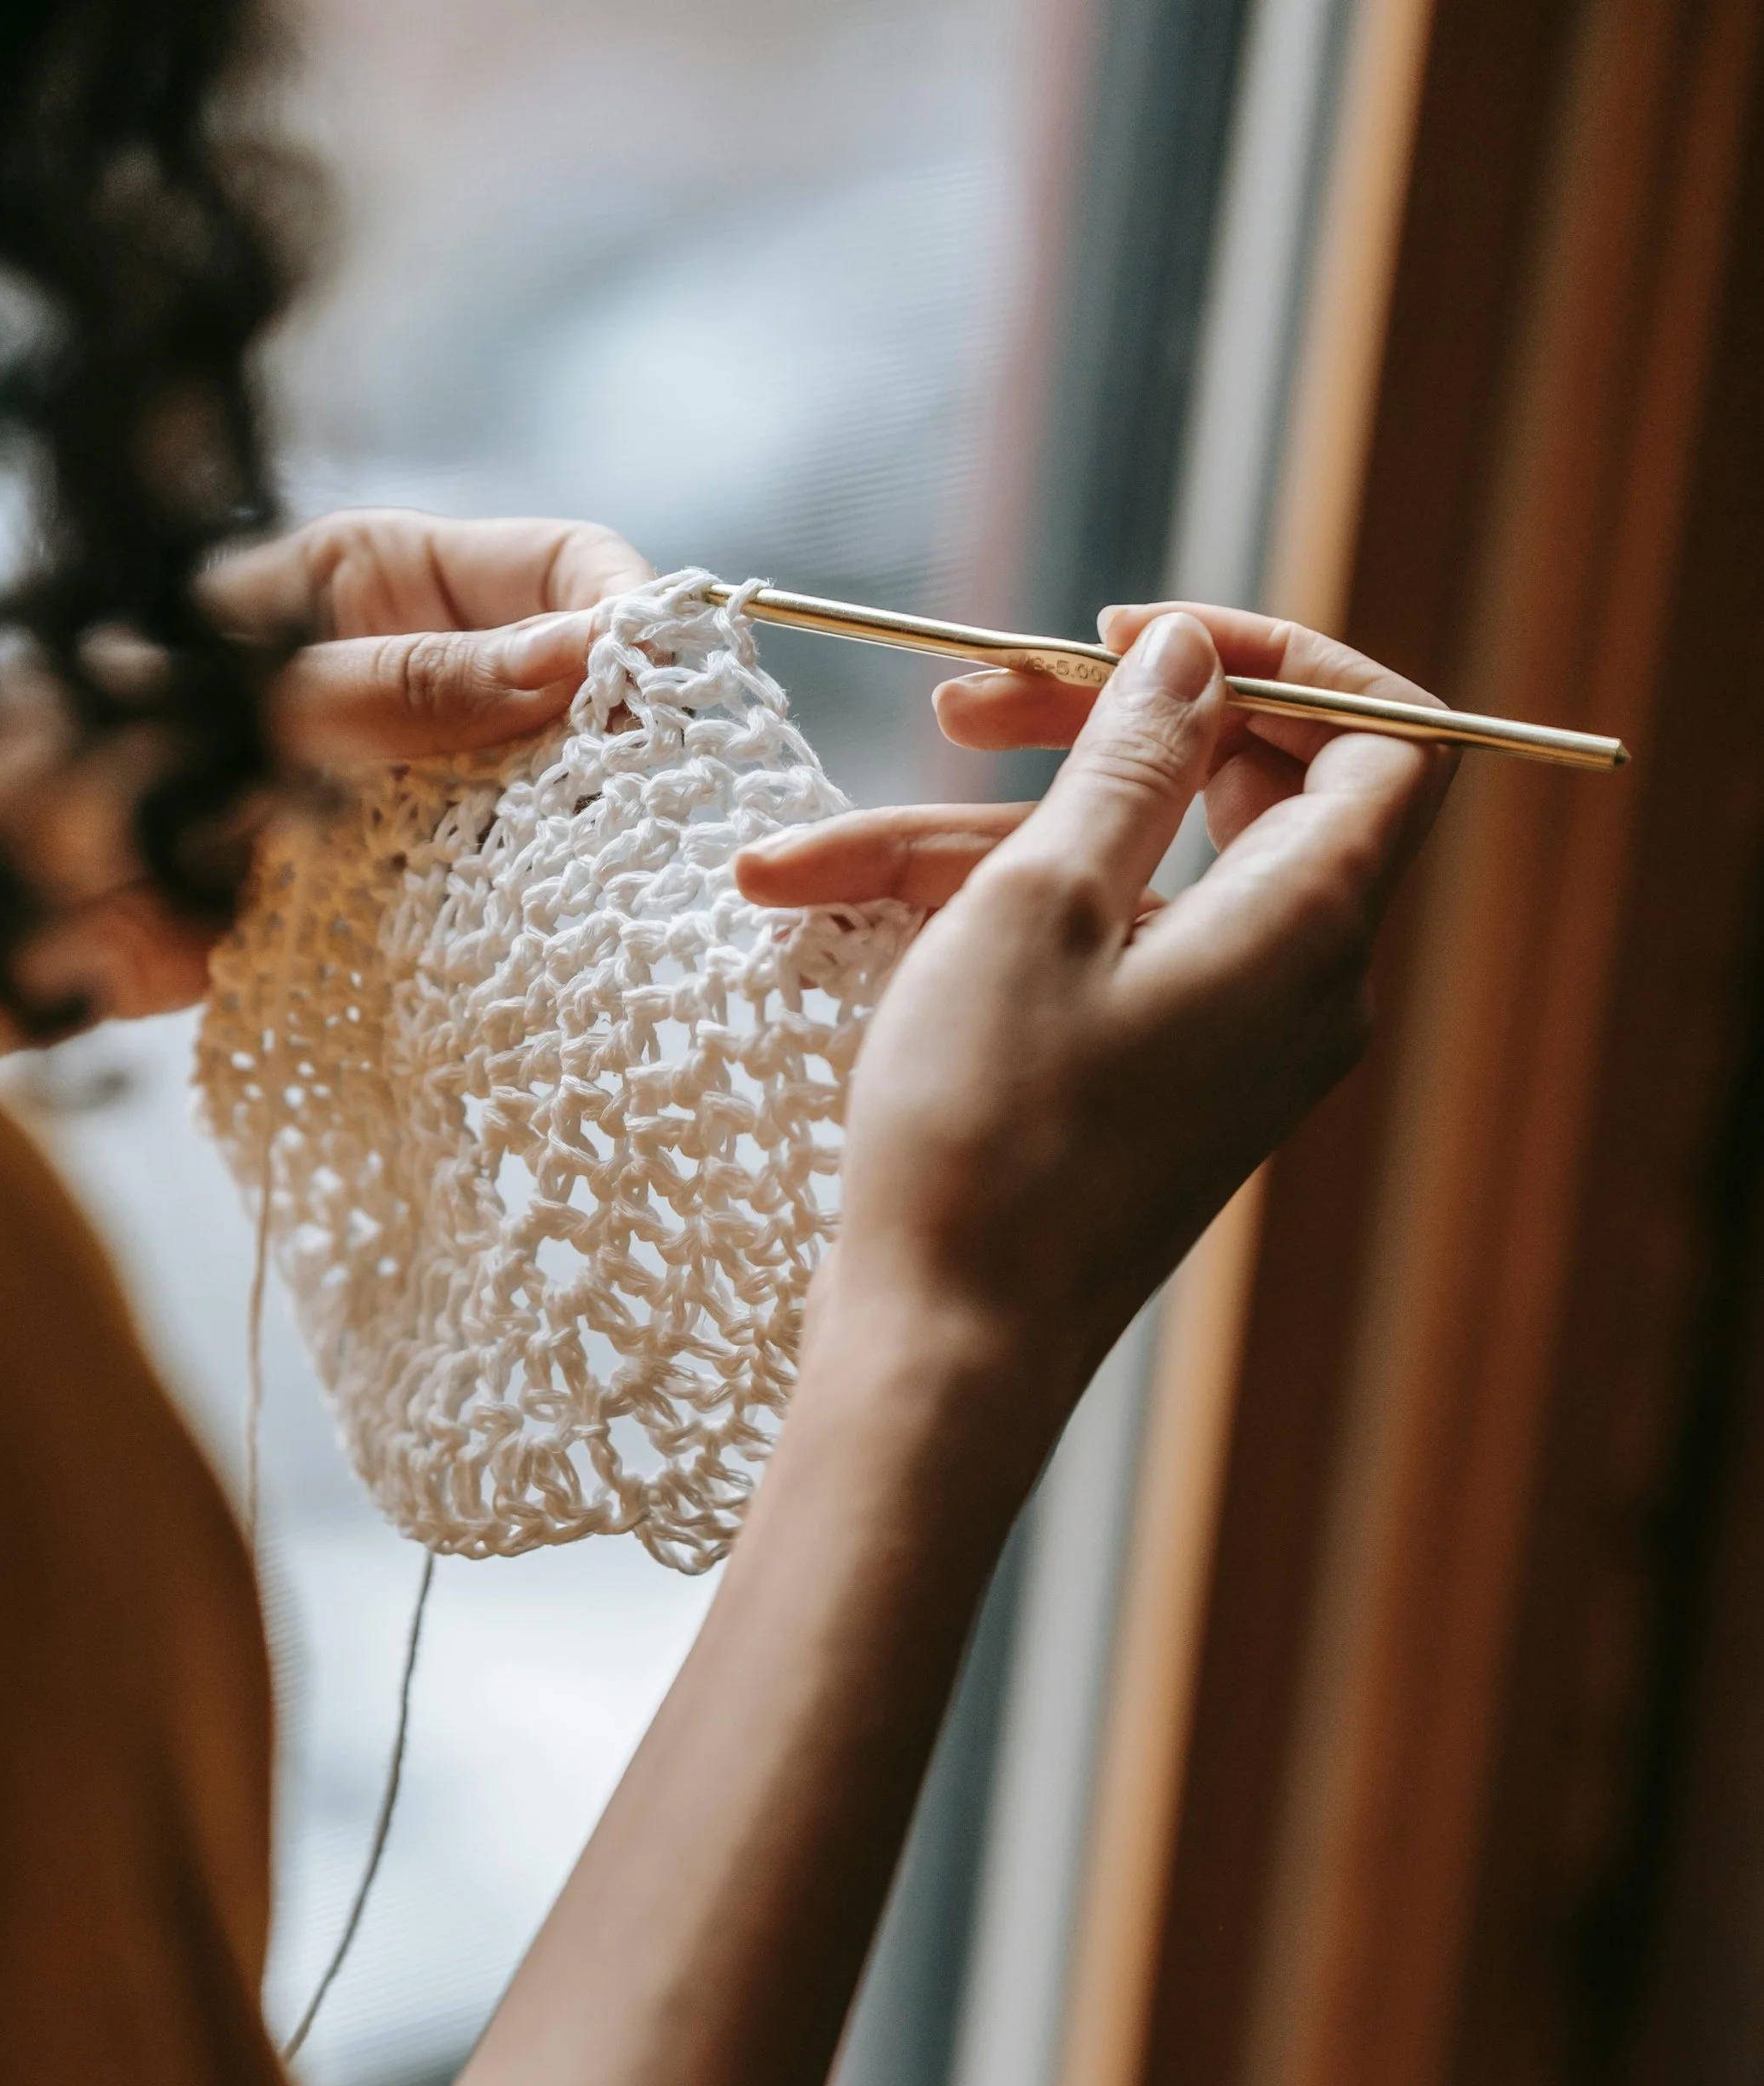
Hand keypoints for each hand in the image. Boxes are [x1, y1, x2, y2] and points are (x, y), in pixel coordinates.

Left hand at [0, 509, 652, 1037]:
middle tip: (676, 823)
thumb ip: (409, 688)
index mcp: (377, 583)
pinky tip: (551, 965)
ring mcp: (402, 798)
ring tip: (625, 900)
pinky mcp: (382, 909)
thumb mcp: (248, 701)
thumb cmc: (73, 763)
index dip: (630, 625)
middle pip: (574, 702)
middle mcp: (407, 684)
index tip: (667, 701)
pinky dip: (520, 945)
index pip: (562, 572)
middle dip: (631, 755)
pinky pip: (485, 921)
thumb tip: (586, 662)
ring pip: (544, 817)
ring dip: (582, 857)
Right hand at [738, 604, 1453, 1488]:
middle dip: (1082, 729)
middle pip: (1233, 790)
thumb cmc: (989, 1136)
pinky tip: (833, 912)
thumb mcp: (1042, 902)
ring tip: (796, 862)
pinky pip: (1092, 960)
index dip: (1280, 660)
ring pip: (1120, 880)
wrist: (946, 1349)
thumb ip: (1131, 758)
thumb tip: (1195, 658)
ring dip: (966, 847)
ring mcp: (1227, 1044)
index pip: (1385, 736)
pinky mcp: (1154, 1090)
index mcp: (1310, 924)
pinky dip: (981, 926)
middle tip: (958, 703)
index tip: (1136, 641)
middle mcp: (1299, 985)